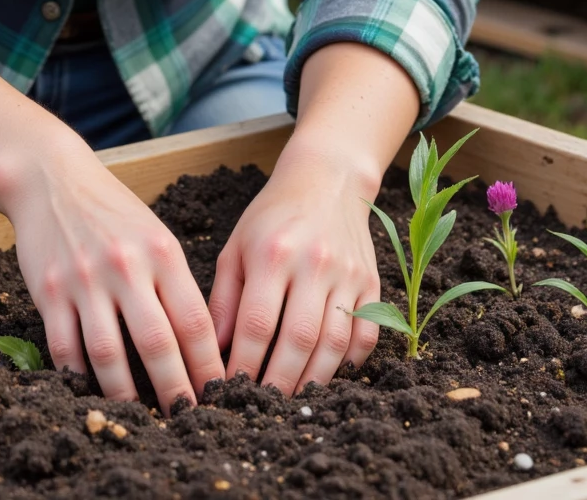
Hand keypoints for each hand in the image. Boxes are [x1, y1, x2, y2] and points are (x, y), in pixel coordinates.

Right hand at [1, 127, 224, 412]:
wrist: (53, 180)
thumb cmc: (114, 213)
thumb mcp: (156, 236)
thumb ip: (175, 284)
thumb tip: (202, 345)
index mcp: (161, 252)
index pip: (194, 319)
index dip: (209, 364)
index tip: (220, 394)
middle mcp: (126, 266)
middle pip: (157, 343)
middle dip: (175, 389)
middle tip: (187, 419)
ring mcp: (85, 280)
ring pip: (108, 354)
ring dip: (126, 394)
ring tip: (140, 418)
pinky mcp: (48, 291)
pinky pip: (65, 347)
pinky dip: (78, 377)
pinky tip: (90, 393)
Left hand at [207, 134, 381, 396]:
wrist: (327, 179)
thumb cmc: (272, 216)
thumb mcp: (236, 246)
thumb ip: (223, 298)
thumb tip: (214, 350)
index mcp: (273, 254)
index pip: (258, 324)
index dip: (244, 364)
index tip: (231, 389)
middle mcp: (313, 264)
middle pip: (298, 340)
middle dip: (278, 382)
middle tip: (262, 406)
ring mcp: (347, 274)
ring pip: (334, 343)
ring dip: (312, 381)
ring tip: (292, 399)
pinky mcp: (372, 282)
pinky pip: (367, 334)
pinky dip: (350, 362)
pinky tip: (330, 374)